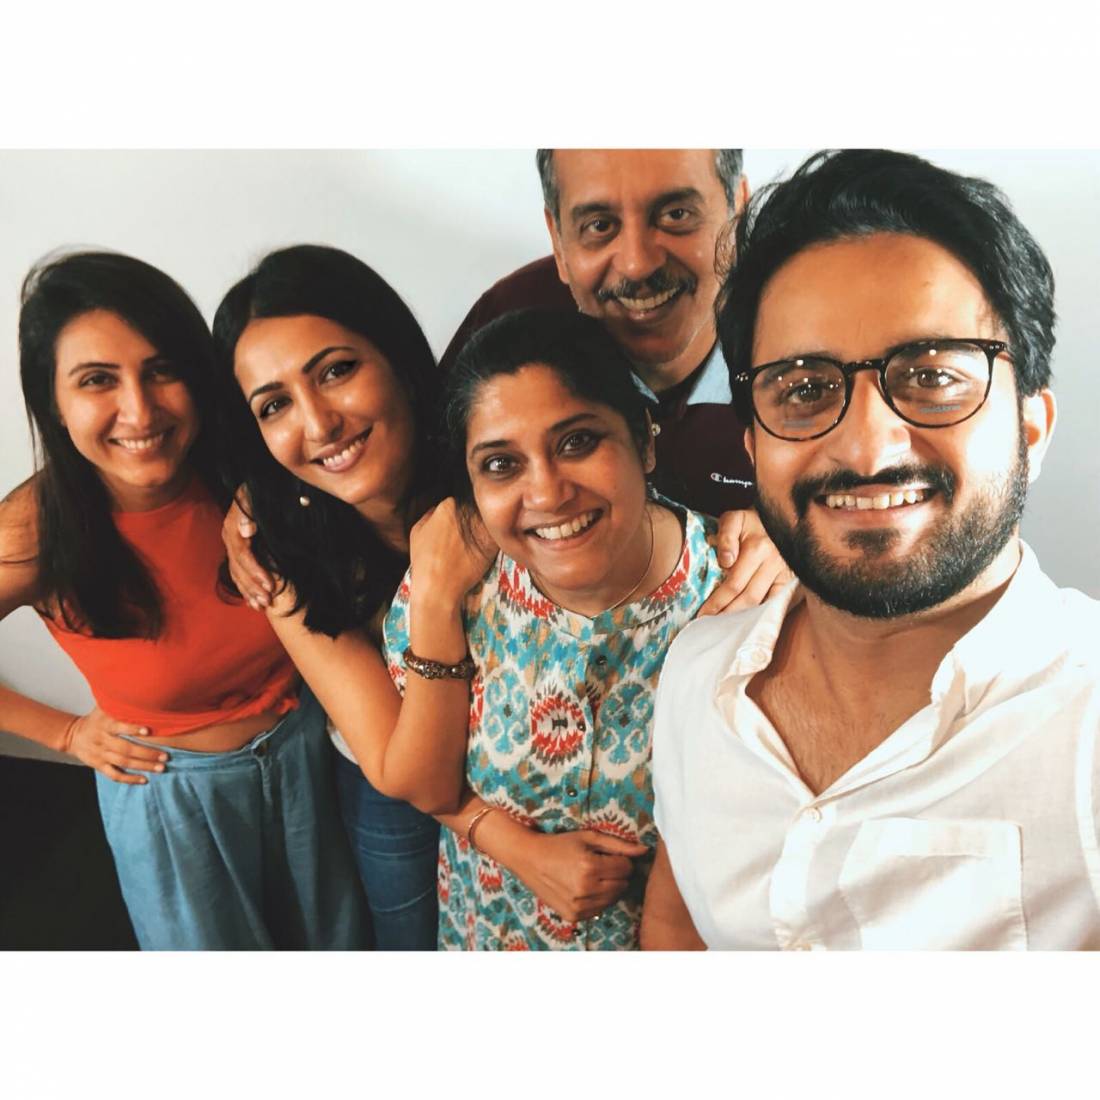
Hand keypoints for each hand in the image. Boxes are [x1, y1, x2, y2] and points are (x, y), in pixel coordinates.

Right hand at [62, 707, 168, 785]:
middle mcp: (102, 740)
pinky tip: (144, 780)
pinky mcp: (99, 766)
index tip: (148, 730)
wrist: (72, 735)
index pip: (118, 727)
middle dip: (147, 753)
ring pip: (123, 762)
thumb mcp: (103, 707)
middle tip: (165, 756)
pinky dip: (129, 779)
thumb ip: (117, 702)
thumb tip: (136, 686)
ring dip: (143, 766)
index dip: (132, 728)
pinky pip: (114, 775)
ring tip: (161, 767)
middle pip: (125, 748)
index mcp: (104, 724)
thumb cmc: (95, 719)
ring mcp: (100, 755)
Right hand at [221, 489, 273, 609]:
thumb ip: (251, 509)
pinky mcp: (237, 550)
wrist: (262, 485)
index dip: (256, 570)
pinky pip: (237, 574)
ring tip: (263, 606)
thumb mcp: (257, 494)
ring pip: (236, 573)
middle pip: (238, 567)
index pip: (243, 553)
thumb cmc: (266, 489)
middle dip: (254, 586)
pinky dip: (246, 590)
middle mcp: (230, 535)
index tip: (271, 584)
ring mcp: (232, 544)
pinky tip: (254, 604)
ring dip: (250, 591)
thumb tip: (247, 530)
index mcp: (234, 524)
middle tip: (270, 600)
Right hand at [409, 498, 495, 605]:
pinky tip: (485, 551)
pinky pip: (497, 535)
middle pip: (474, 511)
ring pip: (486, 522)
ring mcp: (482, 526)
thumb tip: (437, 509)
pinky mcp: (494, 542)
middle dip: (472, 521)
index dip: (457, 516)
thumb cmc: (424, 560)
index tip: (457, 528)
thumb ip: (429, 515)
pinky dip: (494, 540)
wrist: (438, 585)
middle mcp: (467, 512)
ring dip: (484, 529)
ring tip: (477, 543)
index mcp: (448, 506)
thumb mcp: (417, 531)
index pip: (458, 503)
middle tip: (467, 536)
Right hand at [505, 828, 648, 922]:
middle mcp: (585, 889)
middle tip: (602, 865)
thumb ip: (618, 845)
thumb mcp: (589, 838)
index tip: (609, 856)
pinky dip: (598, 899)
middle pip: (622, 885)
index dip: (622, 860)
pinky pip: (599, 910)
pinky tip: (585, 887)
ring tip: (594, 875)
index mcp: (589, 867)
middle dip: (618, 874)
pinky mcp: (573, 916)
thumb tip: (644, 850)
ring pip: (613, 899)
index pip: (626, 868)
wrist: (529, 859)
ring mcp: (578, 906)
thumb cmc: (560, 844)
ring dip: (609, 887)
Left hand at [698, 507, 793, 615]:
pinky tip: (747, 621)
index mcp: (757, 548)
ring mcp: (784, 572)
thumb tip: (725, 562)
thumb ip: (726, 537)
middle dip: (727, 613)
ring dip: (742, 617)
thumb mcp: (733, 519)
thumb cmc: (749, 521)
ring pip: (762, 602)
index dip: (717, 602)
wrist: (777, 517)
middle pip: (748, 597)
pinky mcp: (790, 579)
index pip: (734, 584)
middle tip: (709, 624)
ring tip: (724, 625)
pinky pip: (777, 601)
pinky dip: (762, 612)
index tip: (703, 614)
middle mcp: (773, 562)